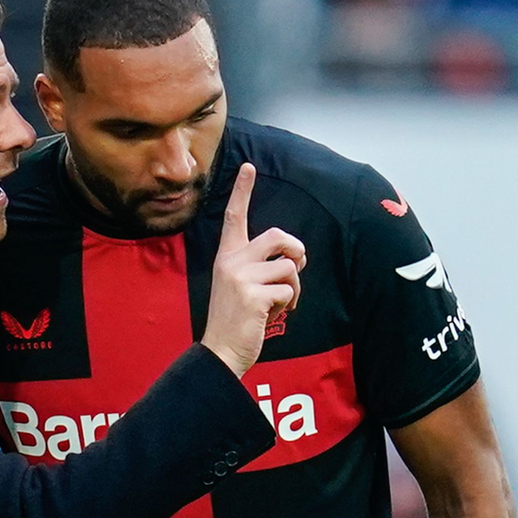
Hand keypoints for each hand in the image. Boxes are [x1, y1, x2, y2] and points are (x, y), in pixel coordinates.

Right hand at [200, 163, 305, 376]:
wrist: (220, 350)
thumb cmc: (235, 318)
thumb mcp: (239, 285)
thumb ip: (258, 266)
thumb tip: (291, 258)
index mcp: (226, 256)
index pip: (234, 217)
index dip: (242, 191)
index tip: (249, 167)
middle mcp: (231, 262)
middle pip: (278, 236)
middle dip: (296, 250)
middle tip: (297, 266)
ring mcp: (241, 278)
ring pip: (288, 266)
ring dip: (294, 286)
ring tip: (281, 301)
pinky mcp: (253, 295)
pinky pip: (288, 289)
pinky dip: (289, 302)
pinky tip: (274, 313)